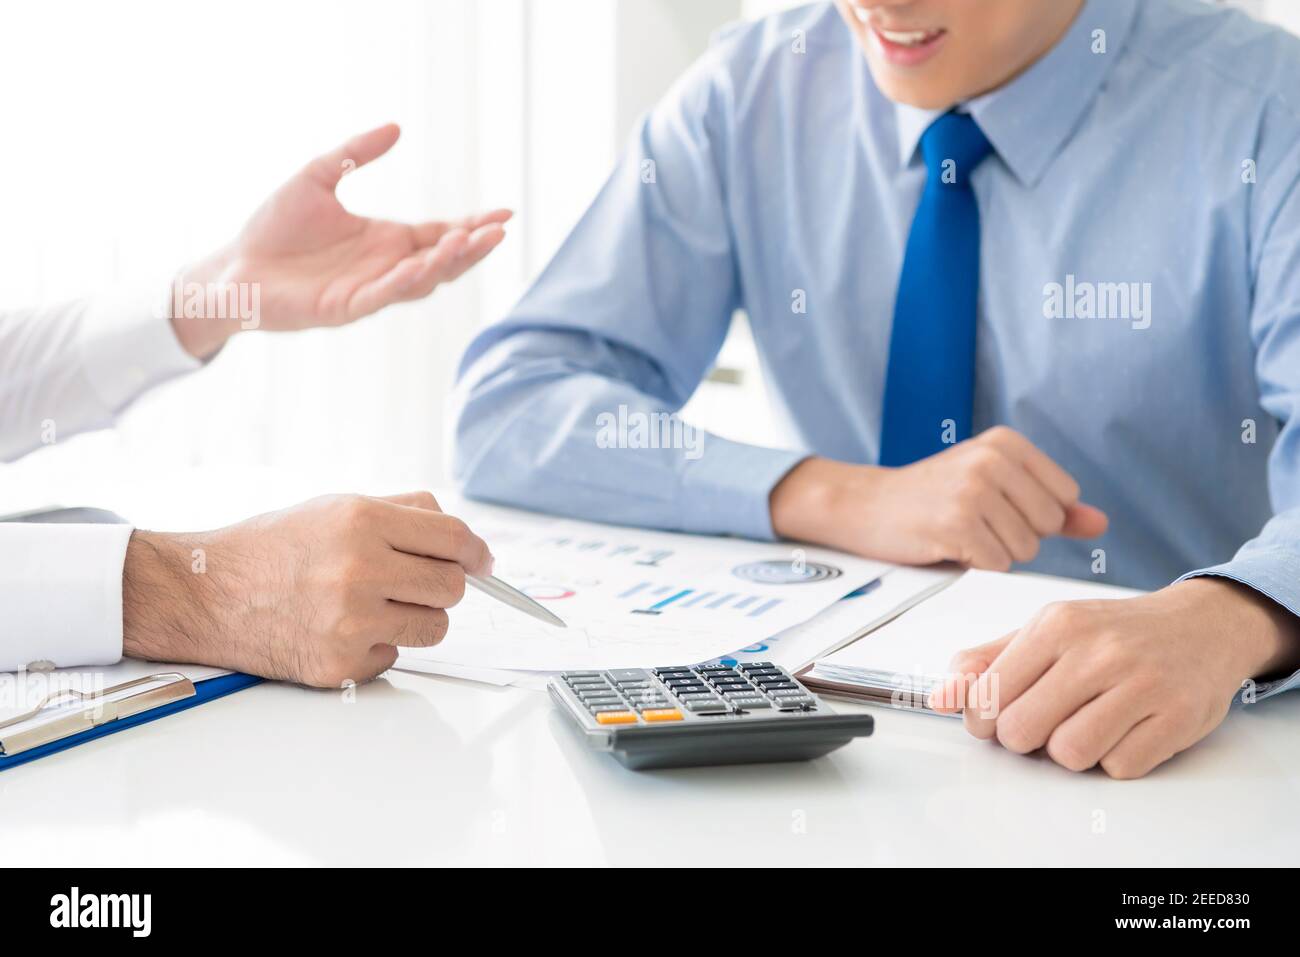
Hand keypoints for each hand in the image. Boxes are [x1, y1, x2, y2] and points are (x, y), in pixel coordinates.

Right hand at [121, 492, 492, 687]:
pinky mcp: (341, 664)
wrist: (208, 593)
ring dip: (418, 618)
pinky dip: (379, 646)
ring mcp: (351, 622)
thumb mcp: (337, 506)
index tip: (483, 562)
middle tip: (416, 583)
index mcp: (362, 521)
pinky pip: (395, 657)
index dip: (477, 552)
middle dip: (444, 585)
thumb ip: (404, 512)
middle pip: (452, 586)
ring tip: (377, 605)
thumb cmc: (275, 548)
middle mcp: (359, 570)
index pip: (453, 538)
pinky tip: (342, 629)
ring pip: (434, 627)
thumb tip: (466, 540)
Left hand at [170, 123, 511, 357]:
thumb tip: (396, 127)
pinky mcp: (345, 308)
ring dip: (446, 264)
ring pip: (421, 282)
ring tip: (468, 241)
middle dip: (473, 247)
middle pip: (444, 261)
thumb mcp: (317, 176)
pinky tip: (420, 267)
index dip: (473, 226)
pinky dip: (403, 283)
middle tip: (499, 231)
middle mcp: (386, 267)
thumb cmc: (273, 227)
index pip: (440, 234)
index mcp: (386, 240)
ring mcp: (369, 290)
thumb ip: (356, 153)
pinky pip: (382, 297)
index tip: (505, 213)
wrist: (234, 268)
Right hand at [770, 426, 1107, 568]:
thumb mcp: (995, 488)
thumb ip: (1052, 505)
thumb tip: (1100, 523)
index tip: (995, 506)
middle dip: (1016, 536)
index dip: (1034, 515)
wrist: (867, 505)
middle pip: (1047, 525)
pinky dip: (975, 563)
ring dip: (994, 552)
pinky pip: (997, 563)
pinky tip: (948, 543)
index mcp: (1006, 443)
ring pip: (1025, 549)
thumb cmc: (932, 497)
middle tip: (974, 521)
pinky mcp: (956, 524)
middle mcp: (992, 460)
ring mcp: (973, 491)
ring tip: (960, 531)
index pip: (1065, 497)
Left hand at [930, 578, 1299, 777]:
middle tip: (1044, 722)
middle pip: (1021, 731)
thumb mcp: (1046, 630)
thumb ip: (987, 662)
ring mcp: (1140, 684)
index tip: (997, 716)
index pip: (987, 696)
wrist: (1202, 624)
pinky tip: (1124, 729)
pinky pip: (1119, 766)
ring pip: (1069, 754)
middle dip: (1024, 738)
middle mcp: (1097, 651)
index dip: (983, 720)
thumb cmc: (1114, 632)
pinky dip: (1116, 758)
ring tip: (1086, 724)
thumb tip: (938, 697)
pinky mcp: (1177, 717)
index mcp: (1056, 626)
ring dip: (1070, 751)